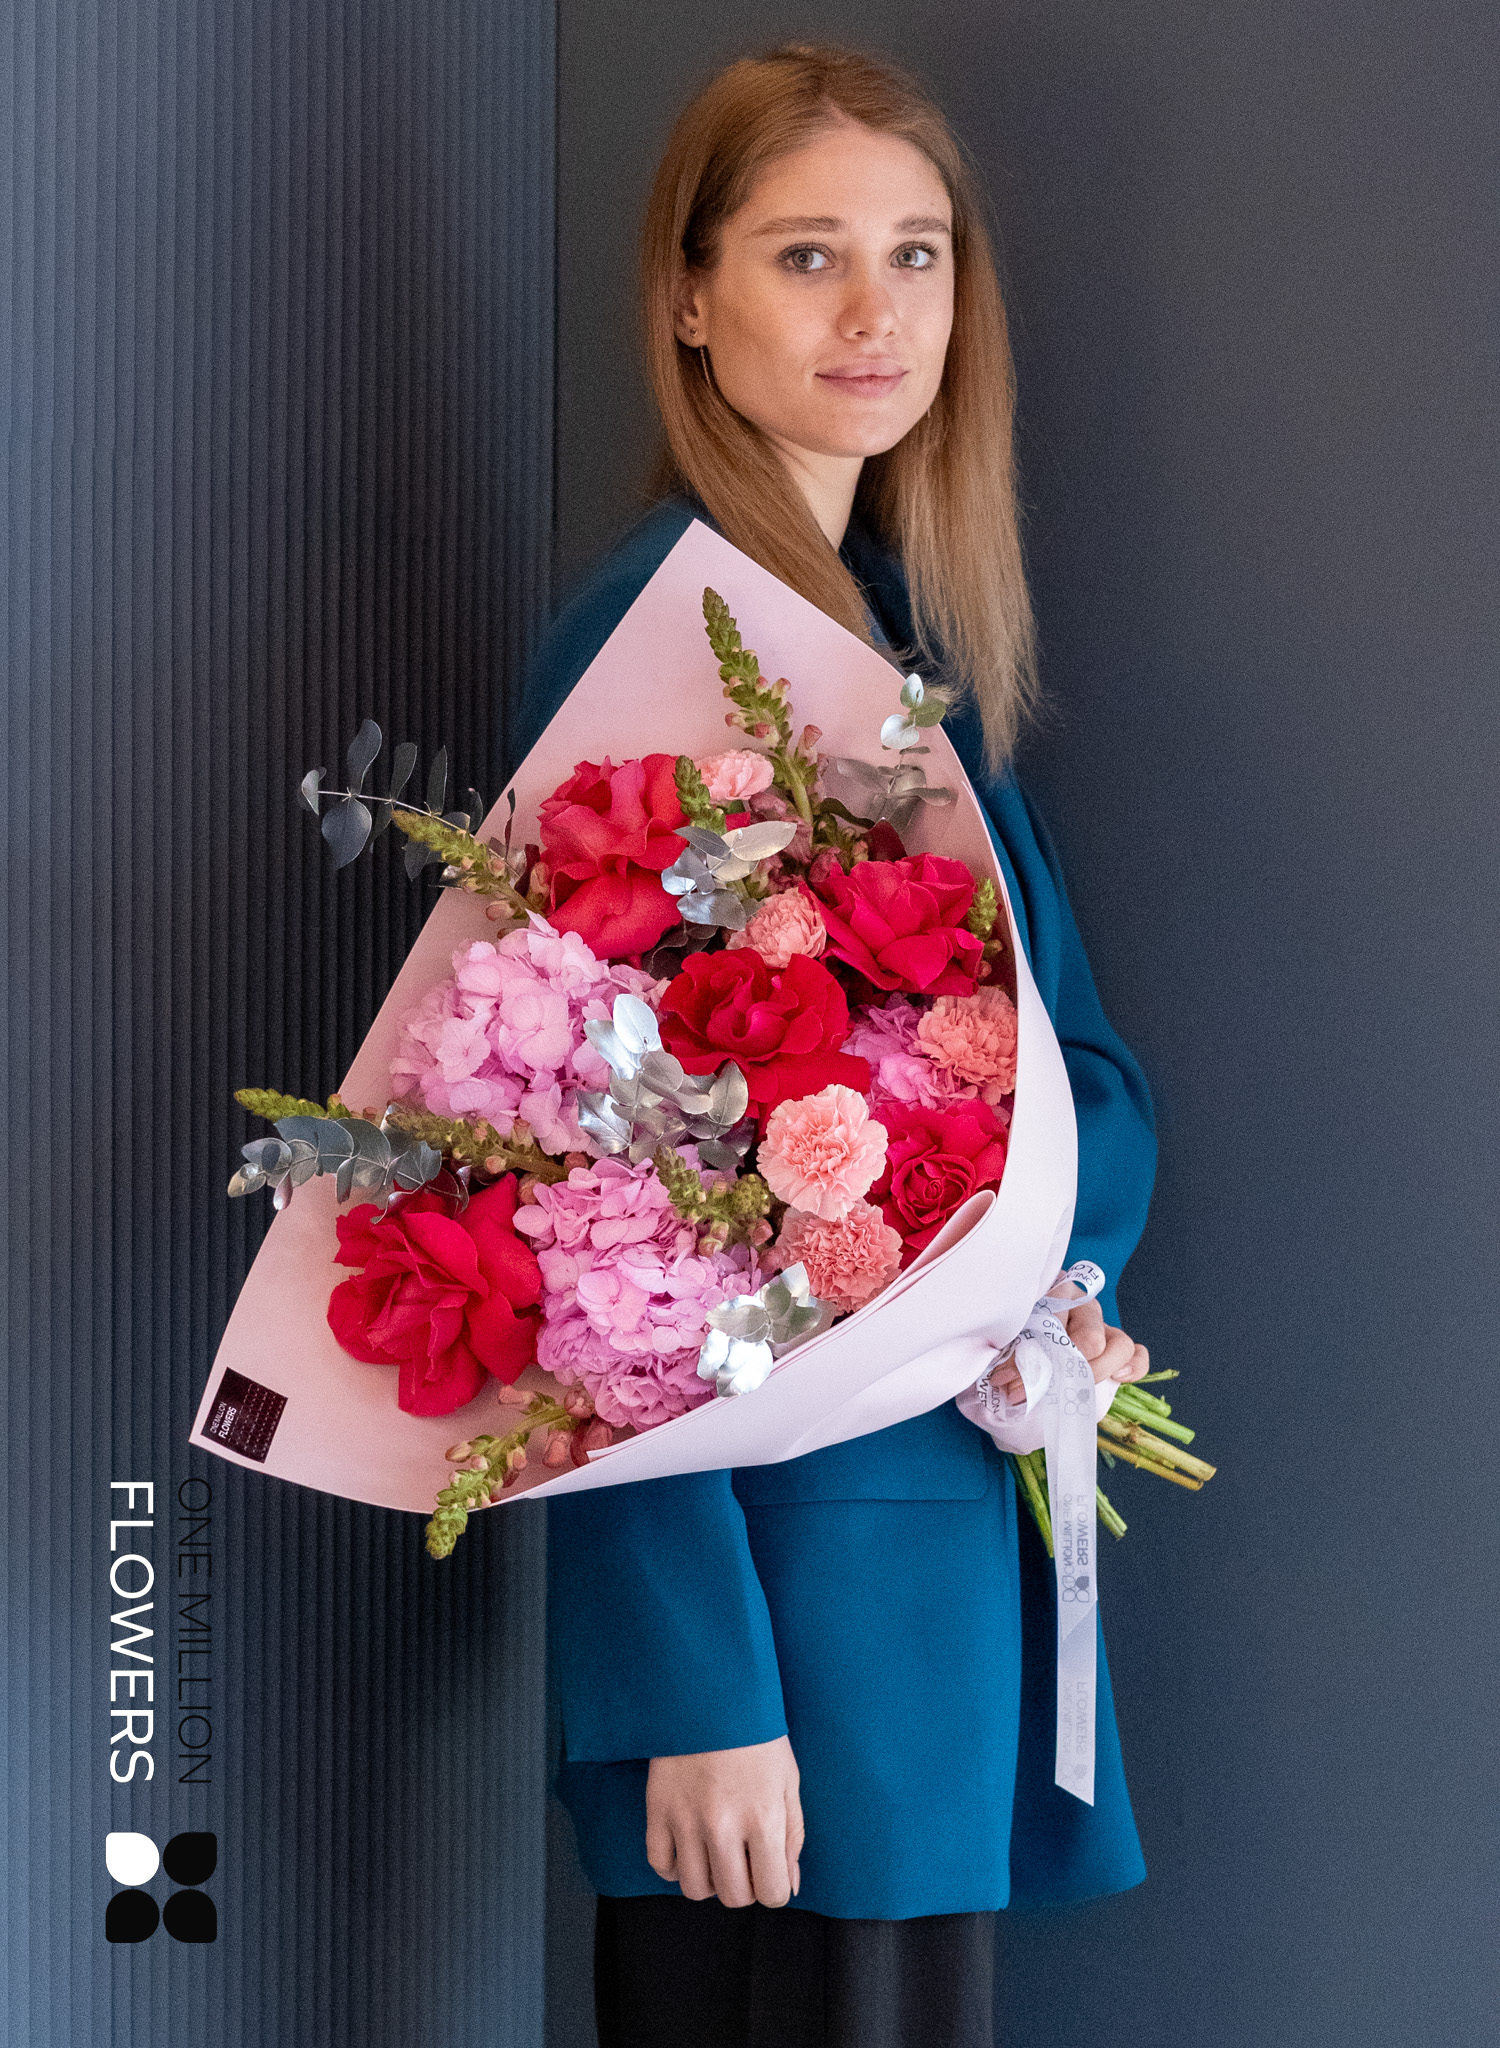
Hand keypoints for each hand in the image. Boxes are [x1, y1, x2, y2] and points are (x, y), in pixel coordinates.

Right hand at [645, 1734, 802, 1908]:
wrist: (712, 1694)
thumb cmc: (757, 1736)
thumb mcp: (789, 1782)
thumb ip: (792, 1837)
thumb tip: (788, 1885)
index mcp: (763, 1818)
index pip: (771, 1892)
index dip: (774, 1889)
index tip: (770, 1873)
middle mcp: (723, 1825)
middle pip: (733, 1897)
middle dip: (744, 1887)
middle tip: (744, 1861)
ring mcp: (686, 1819)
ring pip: (694, 1888)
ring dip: (709, 1880)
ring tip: (716, 1855)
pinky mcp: (657, 1809)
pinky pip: (659, 1865)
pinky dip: (674, 1866)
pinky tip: (688, 1848)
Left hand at [990, 1272, 1149, 1403]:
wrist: (1023, 1351)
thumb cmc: (1015, 1341)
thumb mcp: (1008, 1344)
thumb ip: (1011, 1357)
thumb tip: (1007, 1379)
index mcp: (1055, 1295)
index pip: (1054, 1320)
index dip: (1034, 1355)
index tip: (1007, 1380)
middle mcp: (1083, 1307)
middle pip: (1090, 1338)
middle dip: (1066, 1371)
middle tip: (1037, 1390)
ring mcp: (1104, 1326)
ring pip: (1120, 1345)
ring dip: (1098, 1373)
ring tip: (1073, 1390)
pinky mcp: (1117, 1347)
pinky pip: (1136, 1354)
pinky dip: (1132, 1367)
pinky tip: (1117, 1379)